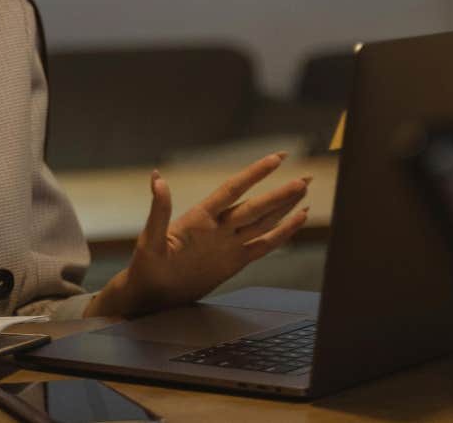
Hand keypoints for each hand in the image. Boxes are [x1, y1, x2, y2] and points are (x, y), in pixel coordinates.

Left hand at [87, 154, 308, 318]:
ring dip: (284, 206)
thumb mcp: (150, 240)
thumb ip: (159, 212)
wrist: (152, 295)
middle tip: (306, 176)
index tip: (277, 158)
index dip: (255, 174)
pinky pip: (264, 245)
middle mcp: (219, 227)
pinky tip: (296, 220)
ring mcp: (229, 243)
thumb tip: (157, 178)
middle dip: (280, 192)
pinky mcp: (235, 261)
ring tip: (304, 190)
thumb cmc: (146, 266)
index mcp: (201, 217)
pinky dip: (282, 233)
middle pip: (256, 205)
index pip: (233, 190)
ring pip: (263, 221)